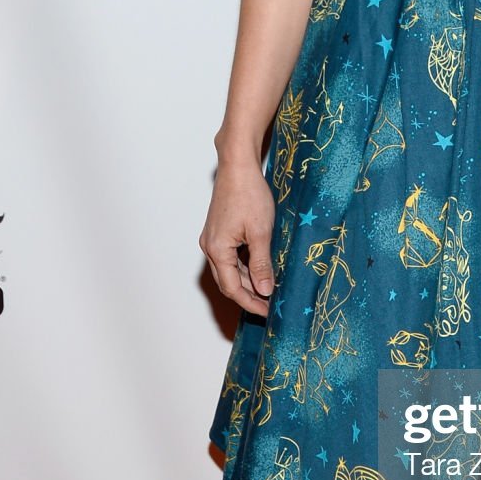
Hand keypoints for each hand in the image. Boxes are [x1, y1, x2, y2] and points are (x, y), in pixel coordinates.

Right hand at [199, 162, 275, 317]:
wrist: (238, 167)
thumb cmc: (249, 195)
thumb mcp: (261, 233)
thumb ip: (261, 264)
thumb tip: (264, 291)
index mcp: (217, 250)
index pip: (232, 288)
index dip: (251, 303)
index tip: (268, 312)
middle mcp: (210, 247)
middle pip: (228, 281)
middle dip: (249, 295)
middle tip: (270, 305)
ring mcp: (213, 239)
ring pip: (229, 269)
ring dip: (248, 281)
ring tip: (268, 290)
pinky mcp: (219, 231)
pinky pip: (230, 257)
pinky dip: (245, 266)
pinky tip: (261, 268)